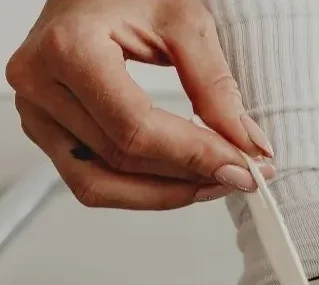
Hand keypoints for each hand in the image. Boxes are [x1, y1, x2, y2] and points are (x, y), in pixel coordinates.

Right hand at [6, 0, 274, 209]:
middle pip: (122, 159)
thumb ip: (216, 87)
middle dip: (190, 177)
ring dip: (165, 194)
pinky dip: (140, 189)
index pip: (136, 128)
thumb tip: (250, 146)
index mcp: (69, 48)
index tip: (243, 169)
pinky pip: (91, 179)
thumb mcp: (184, 22)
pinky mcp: (46, 128)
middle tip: (242, 176)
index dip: (195, 156)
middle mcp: (40, 83)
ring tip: (215, 183)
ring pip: (101, 184)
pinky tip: (181, 180)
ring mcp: (36, 111)